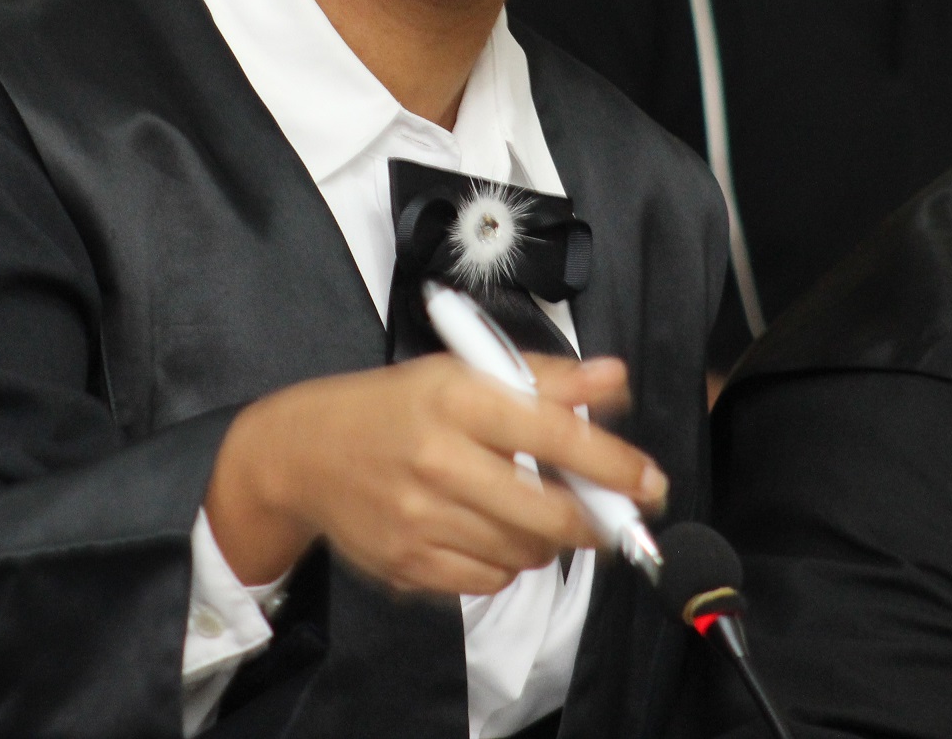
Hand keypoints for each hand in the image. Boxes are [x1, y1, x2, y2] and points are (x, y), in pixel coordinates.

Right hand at [203, 354, 666, 595]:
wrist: (302, 454)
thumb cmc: (392, 407)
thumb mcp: (460, 371)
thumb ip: (543, 379)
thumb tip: (613, 380)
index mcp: (456, 398)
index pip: (554, 434)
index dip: (614, 464)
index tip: (649, 482)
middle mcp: (437, 459)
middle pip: (548, 514)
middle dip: (593, 522)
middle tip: (607, 517)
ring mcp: (420, 518)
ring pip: (524, 553)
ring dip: (547, 542)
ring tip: (532, 514)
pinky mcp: (408, 564)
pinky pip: (489, 580)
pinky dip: (505, 563)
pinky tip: (489, 533)